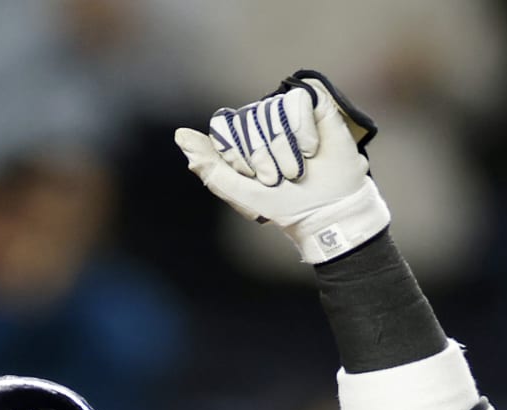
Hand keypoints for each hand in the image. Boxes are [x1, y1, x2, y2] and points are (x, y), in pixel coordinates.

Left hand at [176, 70, 388, 263]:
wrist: (326, 210)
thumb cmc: (284, 205)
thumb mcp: (240, 192)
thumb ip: (210, 167)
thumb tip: (180, 136)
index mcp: (243, 137)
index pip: (224, 127)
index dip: (236, 153)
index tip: (253, 178)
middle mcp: (263, 119)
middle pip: (247, 120)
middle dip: (262, 156)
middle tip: (278, 178)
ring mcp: (288, 110)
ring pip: (271, 111)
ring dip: (284, 148)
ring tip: (297, 169)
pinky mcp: (315, 105)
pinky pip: (297, 101)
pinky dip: (303, 132)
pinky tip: (312, 150)